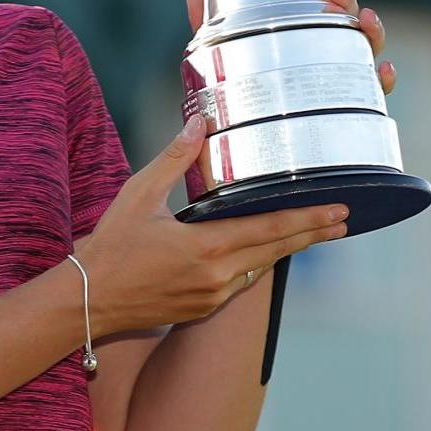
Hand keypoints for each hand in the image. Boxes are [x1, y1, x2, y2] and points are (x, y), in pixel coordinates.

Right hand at [74, 111, 349, 331]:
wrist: (87, 299)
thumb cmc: (110, 246)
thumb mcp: (138, 194)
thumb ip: (173, 159)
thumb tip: (199, 123)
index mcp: (206, 247)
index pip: (271, 230)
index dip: (308, 220)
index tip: (339, 211)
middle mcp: (217, 276)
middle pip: (277, 252)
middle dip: (311, 234)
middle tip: (343, 221)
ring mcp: (212, 296)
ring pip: (261, 268)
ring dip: (286, 249)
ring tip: (310, 233)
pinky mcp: (202, 307)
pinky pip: (241, 282)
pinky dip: (256, 263)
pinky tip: (261, 252)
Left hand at [184, 0, 395, 94]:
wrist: (259, 144)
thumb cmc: (245, 92)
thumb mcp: (224, 56)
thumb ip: (213, 28)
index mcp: (296, 24)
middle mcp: (324, 42)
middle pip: (344, 11)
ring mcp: (341, 69)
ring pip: (366, 43)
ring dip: (369, 27)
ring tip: (362, 19)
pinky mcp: (351, 102)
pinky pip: (375, 90)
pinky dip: (384, 78)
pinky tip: (384, 70)